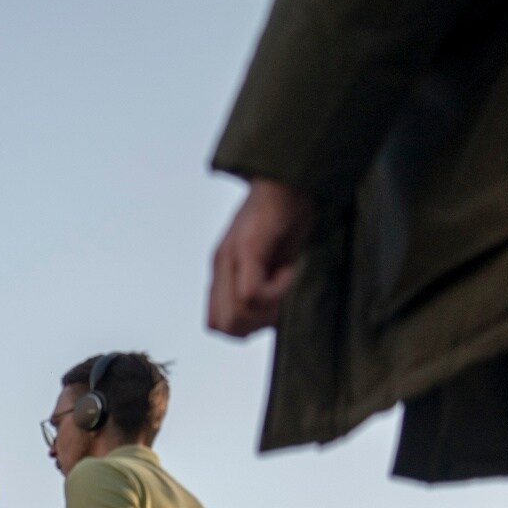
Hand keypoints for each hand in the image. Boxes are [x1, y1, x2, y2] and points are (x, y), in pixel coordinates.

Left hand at [208, 177, 314, 336]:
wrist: (290, 180)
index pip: (218, 323)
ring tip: (286, 279)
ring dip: (269, 307)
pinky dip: (276, 291)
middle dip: (257, 323)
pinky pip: (251, 293)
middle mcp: (221, 266)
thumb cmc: (284, 216)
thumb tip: (267, 320)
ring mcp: (231, 257)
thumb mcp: (269, 259)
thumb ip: (259, 285)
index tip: (271, 309)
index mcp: (222, 271)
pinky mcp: (247, 248)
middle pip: (225, 326)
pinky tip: (289, 269)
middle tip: (280, 299)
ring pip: (238, 314)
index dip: (246, 327)